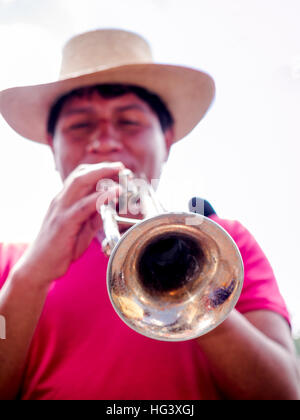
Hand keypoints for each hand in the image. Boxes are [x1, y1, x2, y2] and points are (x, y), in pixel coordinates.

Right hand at [14, 162, 123, 285]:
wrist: (38, 267)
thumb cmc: (59, 249)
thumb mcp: (81, 230)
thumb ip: (94, 218)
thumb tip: (110, 208)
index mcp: (63, 201)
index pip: (78, 176)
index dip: (97, 169)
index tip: (114, 168)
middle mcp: (60, 201)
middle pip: (80, 174)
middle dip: (102, 167)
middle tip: (120, 165)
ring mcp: (61, 210)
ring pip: (80, 183)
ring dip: (102, 175)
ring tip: (120, 173)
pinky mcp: (64, 223)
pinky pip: (84, 205)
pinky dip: (101, 197)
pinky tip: (114, 193)